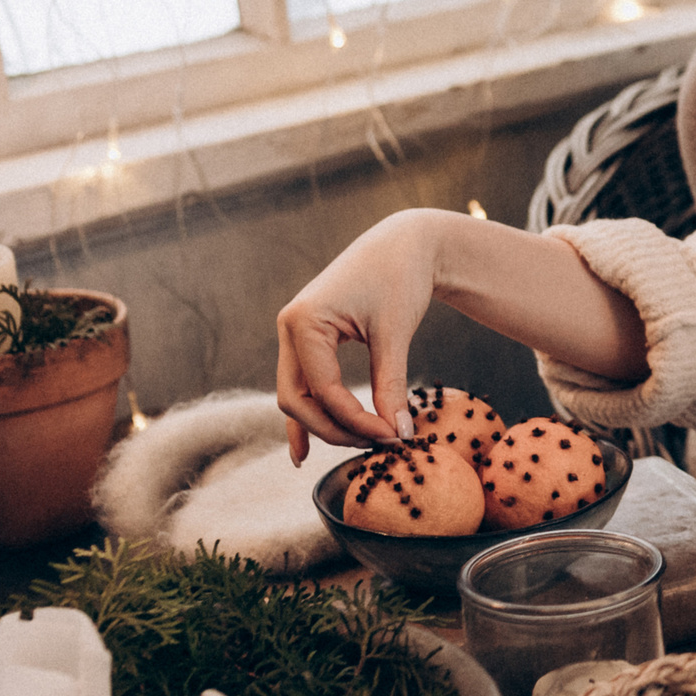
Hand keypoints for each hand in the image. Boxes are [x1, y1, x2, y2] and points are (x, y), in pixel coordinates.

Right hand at [277, 210, 649, 463]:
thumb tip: (398, 435)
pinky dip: (306, 416)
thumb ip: (391, 385)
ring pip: (296, 396)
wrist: (405, 243)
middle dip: (335, 428)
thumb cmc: (401, 278)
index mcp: (304, 321)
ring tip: (361, 447)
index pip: (322, 389)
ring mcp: (294, 333)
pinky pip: (300, 385)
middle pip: (297, 399)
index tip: (393, 436)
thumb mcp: (395, 333)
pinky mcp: (308, 339)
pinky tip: (304, 452)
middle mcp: (289, 327)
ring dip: (324, 424)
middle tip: (379, 444)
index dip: (356, 420)